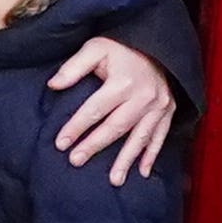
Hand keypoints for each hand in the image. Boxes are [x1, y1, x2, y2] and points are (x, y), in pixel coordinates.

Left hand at [48, 35, 175, 177]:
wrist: (159, 42)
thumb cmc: (122, 46)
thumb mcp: (96, 48)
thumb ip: (74, 67)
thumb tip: (52, 85)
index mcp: (123, 82)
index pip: (94, 110)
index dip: (76, 127)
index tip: (60, 143)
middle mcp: (143, 97)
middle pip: (115, 127)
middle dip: (94, 146)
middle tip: (76, 161)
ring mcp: (158, 106)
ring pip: (139, 138)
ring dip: (126, 160)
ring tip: (114, 180)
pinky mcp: (169, 110)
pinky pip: (161, 136)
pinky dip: (152, 155)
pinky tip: (142, 172)